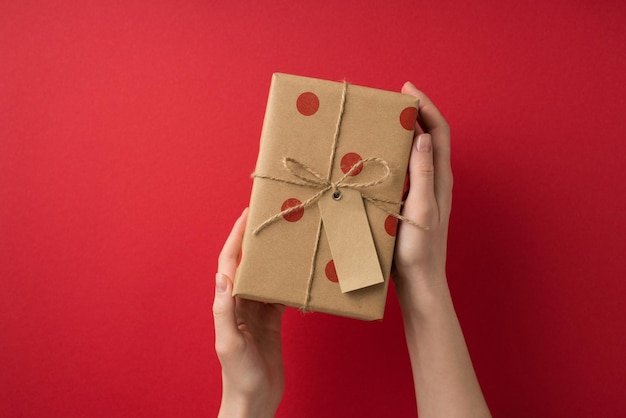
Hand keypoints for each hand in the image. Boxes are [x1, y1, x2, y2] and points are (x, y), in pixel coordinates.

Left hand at [213, 208, 285, 417]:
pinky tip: (297, 273)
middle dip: (253, 240)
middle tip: (267, 219)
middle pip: (247, 264)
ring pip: (264, 277)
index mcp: (227, 304)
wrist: (255, 399)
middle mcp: (240, 303)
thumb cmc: (239, 375)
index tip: (245, 215)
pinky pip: (278, 295)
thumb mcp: (229, 342)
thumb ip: (224, 310)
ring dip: (271, 258)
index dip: (236, 238)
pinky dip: (286, 283)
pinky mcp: (271, 321)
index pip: (230, 263)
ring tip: (284, 239)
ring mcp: (256, 312)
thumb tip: (222, 275)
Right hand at [393, 82, 452, 299]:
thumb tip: (421, 136)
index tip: (407, 89)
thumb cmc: (420, 251)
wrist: (419, 283)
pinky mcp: (411, 203)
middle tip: (391, 101)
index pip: (438, 132)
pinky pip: (406, 170)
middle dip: (415, 114)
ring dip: (404, 133)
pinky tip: (378, 157)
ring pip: (417, 153)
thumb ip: (423, 174)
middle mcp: (435, 181)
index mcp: (440, 179)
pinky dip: (395, 155)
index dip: (426, 107)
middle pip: (429, 137)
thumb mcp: (421, 209)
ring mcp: (424, 192)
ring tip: (383, 122)